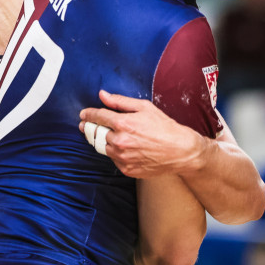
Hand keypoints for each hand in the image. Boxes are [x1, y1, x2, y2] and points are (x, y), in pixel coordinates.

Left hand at [78, 90, 205, 178]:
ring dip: (99, 141)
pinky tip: (120, 147)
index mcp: (123, 124)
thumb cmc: (164, 127)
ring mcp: (123, 157)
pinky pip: (112, 159)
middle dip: (89, 128)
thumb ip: (121, 102)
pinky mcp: (127, 169)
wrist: (180, 151)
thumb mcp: (145, 107)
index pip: (98, 117)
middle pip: (95, 134)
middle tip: (86, 125)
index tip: (84, 114)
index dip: (88, 114)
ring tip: (102, 135)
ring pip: (101, 148)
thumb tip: (103, 95)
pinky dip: (113, 152)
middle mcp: (120, 142)